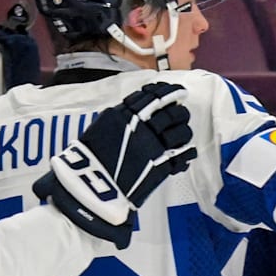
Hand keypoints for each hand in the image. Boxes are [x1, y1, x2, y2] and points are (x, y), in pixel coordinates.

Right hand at [34, 82, 197, 247]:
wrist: (88, 184)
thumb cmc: (88, 157)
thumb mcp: (101, 127)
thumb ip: (119, 117)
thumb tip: (134, 110)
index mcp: (126, 114)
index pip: (154, 96)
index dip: (169, 92)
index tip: (177, 91)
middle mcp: (143, 127)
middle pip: (173, 113)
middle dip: (180, 113)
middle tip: (182, 114)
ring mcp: (154, 146)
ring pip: (182, 132)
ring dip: (184, 132)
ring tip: (183, 133)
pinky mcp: (161, 166)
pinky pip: (183, 155)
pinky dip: (187, 153)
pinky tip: (186, 153)